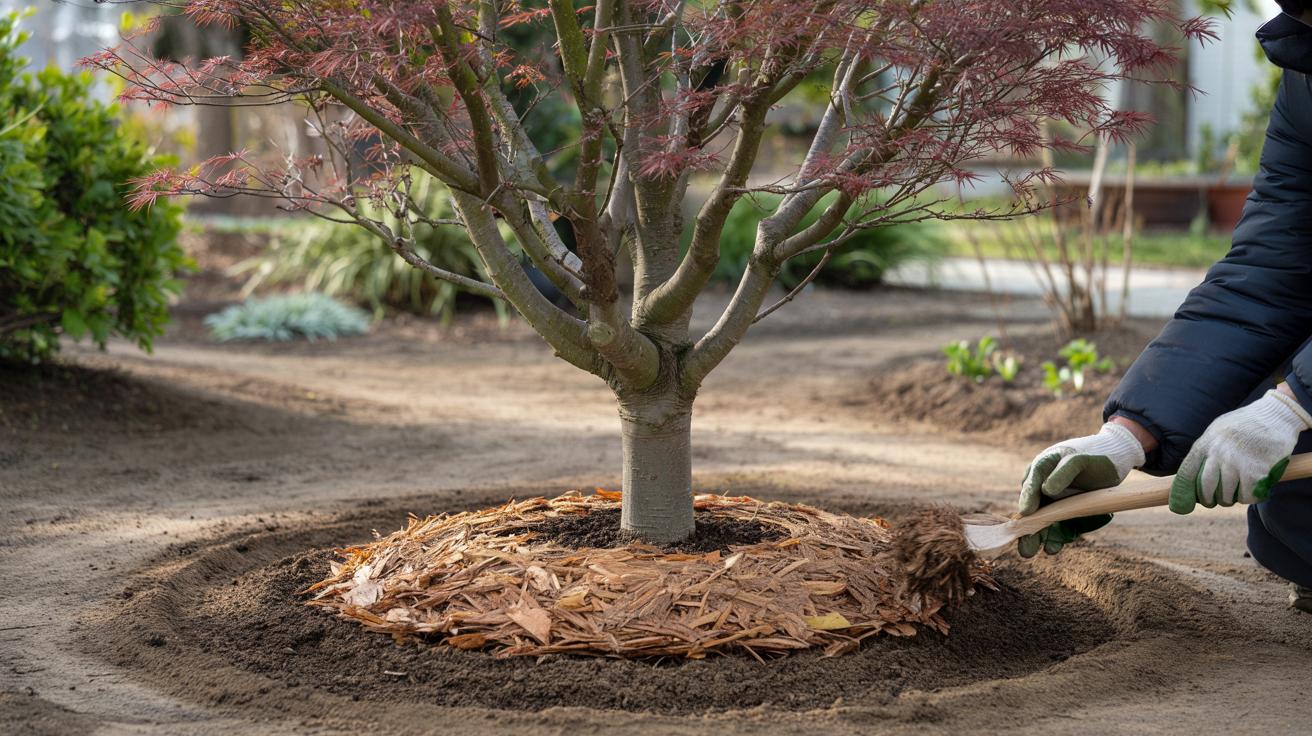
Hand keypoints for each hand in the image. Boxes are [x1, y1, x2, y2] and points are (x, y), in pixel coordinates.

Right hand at [1017, 422, 1145, 556]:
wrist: (1113, 462)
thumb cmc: (1093, 456)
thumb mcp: (1079, 461)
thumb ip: (1062, 473)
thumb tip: (1045, 490)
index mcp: (1041, 469)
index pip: (1030, 486)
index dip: (1027, 499)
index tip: (1026, 512)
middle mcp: (1043, 488)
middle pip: (1031, 509)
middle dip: (1026, 528)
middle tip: (1023, 544)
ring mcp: (1055, 503)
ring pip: (1043, 522)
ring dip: (1039, 537)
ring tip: (1035, 551)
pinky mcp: (1068, 515)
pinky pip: (1059, 528)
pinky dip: (1055, 539)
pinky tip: (1052, 548)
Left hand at [1169, 388, 1311, 513]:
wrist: (1275, 415)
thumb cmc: (1245, 424)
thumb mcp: (1217, 430)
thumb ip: (1207, 449)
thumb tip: (1195, 472)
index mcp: (1205, 444)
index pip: (1186, 473)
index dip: (1182, 491)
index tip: (1181, 504)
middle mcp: (1217, 454)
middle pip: (1205, 488)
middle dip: (1208, 499)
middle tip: (1213, 502)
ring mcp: (1235, 463)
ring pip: (1226, 495)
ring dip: (1229, 499)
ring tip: (1235, 494)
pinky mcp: (1254, 472)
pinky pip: (1246, 496)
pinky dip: (1248, 497)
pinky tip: (1251, 490)